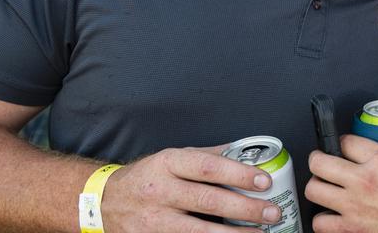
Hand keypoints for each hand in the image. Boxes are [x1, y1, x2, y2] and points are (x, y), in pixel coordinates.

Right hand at [102, 145, 282, 231]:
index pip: (209, 168)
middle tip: (272, 211)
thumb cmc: (148, 177)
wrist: (105, 202)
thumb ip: (208, 156)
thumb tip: (247, 152)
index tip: (264, 181)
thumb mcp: (173, 158)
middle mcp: (160, 191)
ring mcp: (154, 221)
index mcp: (168, 164)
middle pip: (209, 201)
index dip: (239, 175)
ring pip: (199, 231)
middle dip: (245, 208)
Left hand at [306, 126, 377, 232]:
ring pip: (314, 190)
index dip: (344, 141)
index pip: (346, 141)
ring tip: (324, 185)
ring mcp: (355, 206)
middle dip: (318, 158)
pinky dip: (322, 219)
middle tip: (323, 160)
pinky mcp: (352, 228)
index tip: (346, 145)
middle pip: (320, 162)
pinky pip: (321, 223)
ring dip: (317, 186)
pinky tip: (330, 214)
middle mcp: (364, 181)